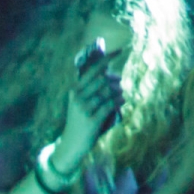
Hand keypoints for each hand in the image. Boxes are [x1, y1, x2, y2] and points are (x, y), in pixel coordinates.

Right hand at [55, 45, 121, 171]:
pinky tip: (122, 101)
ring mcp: (84, 109)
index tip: (120, 50)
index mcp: (75, 90)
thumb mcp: (80, 101)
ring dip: (118, 91)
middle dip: (115, 79)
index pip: (93, 70)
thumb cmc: (80, 119)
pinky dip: (118, 101)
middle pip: (103, 80)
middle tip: (119, 82)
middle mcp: (78, 97)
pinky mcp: (92, 120)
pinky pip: (110, 105)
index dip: (108, 59)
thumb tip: (108, 70)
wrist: (72, 143)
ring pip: (108, 92)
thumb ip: (90, 87)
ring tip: (121, 93)